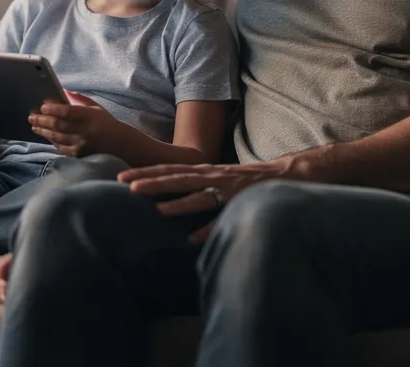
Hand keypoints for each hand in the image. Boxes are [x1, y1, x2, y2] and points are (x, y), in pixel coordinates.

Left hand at [28, 91, 120, 156]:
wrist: (119, 144)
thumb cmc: (105, 122)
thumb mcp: (96, 107)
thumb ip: (79, 99)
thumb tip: (62, 91)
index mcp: (90, 116)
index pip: (67, 111)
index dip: (53, 108)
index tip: (42, 106)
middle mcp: (85, 131)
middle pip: (58, 125)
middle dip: (42, 120)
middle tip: (31, 116)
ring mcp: (81, 144)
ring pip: (56, 137)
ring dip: (43, 131)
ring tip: (34, 125)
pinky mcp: (79, 154)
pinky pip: (61, 147)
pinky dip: (52, 141)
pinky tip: (45, 135)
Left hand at [118, 162, 285, 243]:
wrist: (287, 173)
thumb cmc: (245, 180)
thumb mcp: (216, 177)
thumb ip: (194, 184)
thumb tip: (166, 195)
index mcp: (204, 171)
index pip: (169, 169)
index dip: (146, 172)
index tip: (122, 176)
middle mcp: (212, 176)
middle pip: (177, 178)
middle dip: (152, 182)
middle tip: (126, 186)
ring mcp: (228, 189)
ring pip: (199, 196)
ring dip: (178, 204)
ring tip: (157, 211)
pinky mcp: (242, 203)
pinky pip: (223, 219)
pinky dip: (208, 228)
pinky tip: (192, 239)